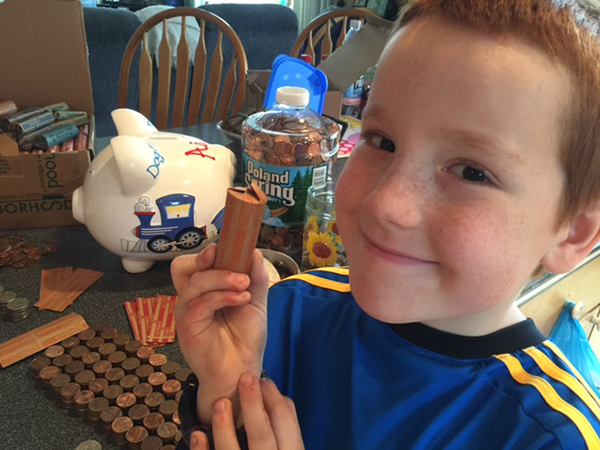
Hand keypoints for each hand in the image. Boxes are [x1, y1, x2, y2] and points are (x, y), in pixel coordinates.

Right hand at [172, 244, 269, 422]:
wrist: (243, 370)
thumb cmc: (245, 339)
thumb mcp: (255, 302)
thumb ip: (255, 278)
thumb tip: (255, 252)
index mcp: (203, 291)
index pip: (191, 265)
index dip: (203, 254)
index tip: (224, 248)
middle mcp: (190, 299)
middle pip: (183, 268)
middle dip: (206, 260)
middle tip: (234, 265)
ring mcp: (186, 313)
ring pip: (195, 283)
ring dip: (223, 278)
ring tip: (245, 285)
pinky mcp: (187, 327)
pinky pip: (200, 303)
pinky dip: (222, 296)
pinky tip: (241, 299)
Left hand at [189, 373, 304, 449]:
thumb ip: (287, 431)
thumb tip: (280, 398)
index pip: (287, 425)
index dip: (275, 399)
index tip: (264, 380)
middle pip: (263, 436)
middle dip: (253, 405)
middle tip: (246, 378)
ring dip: (225, 427)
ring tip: (221, 402)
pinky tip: (198, 433)